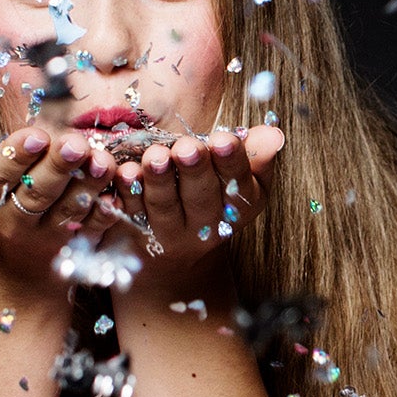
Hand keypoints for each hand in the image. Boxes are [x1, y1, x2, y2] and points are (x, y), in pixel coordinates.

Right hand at [0, 107, 122, 289]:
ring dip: (88, 185)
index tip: (35, 134)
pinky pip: (95, 232)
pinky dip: (109, 212)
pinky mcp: (75, 252)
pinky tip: (122, 189)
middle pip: (35, 193)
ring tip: (103, 160)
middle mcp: (9, 223)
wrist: (5, 285)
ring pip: (68, 211)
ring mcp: (44, 240)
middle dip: (57, 167)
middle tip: (76, 143)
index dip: (13, 156)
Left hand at [104, 125, 283, 302]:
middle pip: (200, 198)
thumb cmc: (213, 201)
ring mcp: (168, 233)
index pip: (238, 184)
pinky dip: (125, 194)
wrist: (176, 263)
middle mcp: (205, 226)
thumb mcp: (242, 184)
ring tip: (155, 156)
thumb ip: (254, 158)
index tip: (224, 139)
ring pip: (163, 207)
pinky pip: (129, 214)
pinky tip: (123, 173)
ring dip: (159, 181)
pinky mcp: (134, 234)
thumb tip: (273, 134)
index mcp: (237, 208)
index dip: (231, 162)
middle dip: (195, 171)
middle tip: (188, 147)